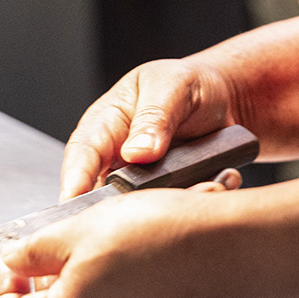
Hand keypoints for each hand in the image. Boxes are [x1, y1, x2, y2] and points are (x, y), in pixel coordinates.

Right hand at [59, 57, 238, 198]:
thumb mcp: (172, 86)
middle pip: (104, 193)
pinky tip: (217, 182)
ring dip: (172, 204)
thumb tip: (136, 152)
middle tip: (156, 206)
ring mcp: (141, 183)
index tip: (74, 199)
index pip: (82, 153)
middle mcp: (117, 159)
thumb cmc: (188, 85)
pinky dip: (196, 200)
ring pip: (142, 210)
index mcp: (106, 123)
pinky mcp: (166, 198)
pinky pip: (174, 212)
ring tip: (205, 184)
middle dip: (128, 206)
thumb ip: (155, 116)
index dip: (75, 178)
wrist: (224, 98)